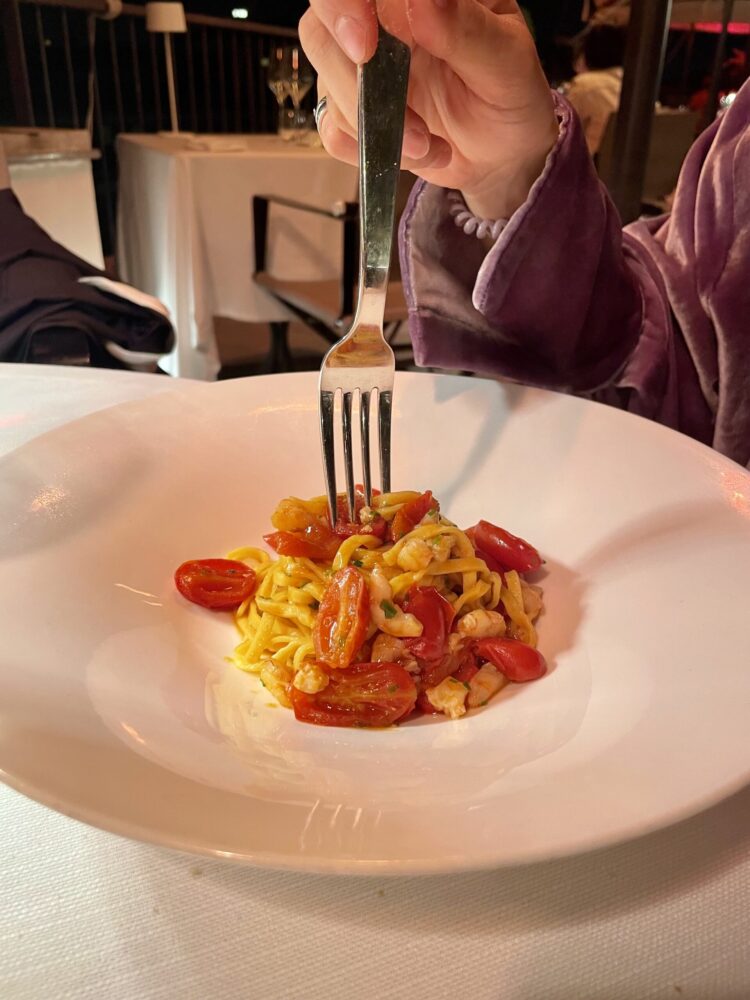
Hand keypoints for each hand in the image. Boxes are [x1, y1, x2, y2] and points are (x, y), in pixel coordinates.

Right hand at [299, 0, 559, 218]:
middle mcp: (382, 19)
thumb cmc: (511, 96)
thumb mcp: (508, 62)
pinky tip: (417, 151)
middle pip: (321, 28)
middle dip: (352, 80)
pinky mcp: (353, 111)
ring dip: (373, 125)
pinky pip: (333, 130)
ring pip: (325, 82)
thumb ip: (467, 30)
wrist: (503, 154)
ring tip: (428, 144)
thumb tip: (422, 1)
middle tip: (402, 120)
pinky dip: (373, 150)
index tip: (364, 45)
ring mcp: (362, 66)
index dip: (343, 5)